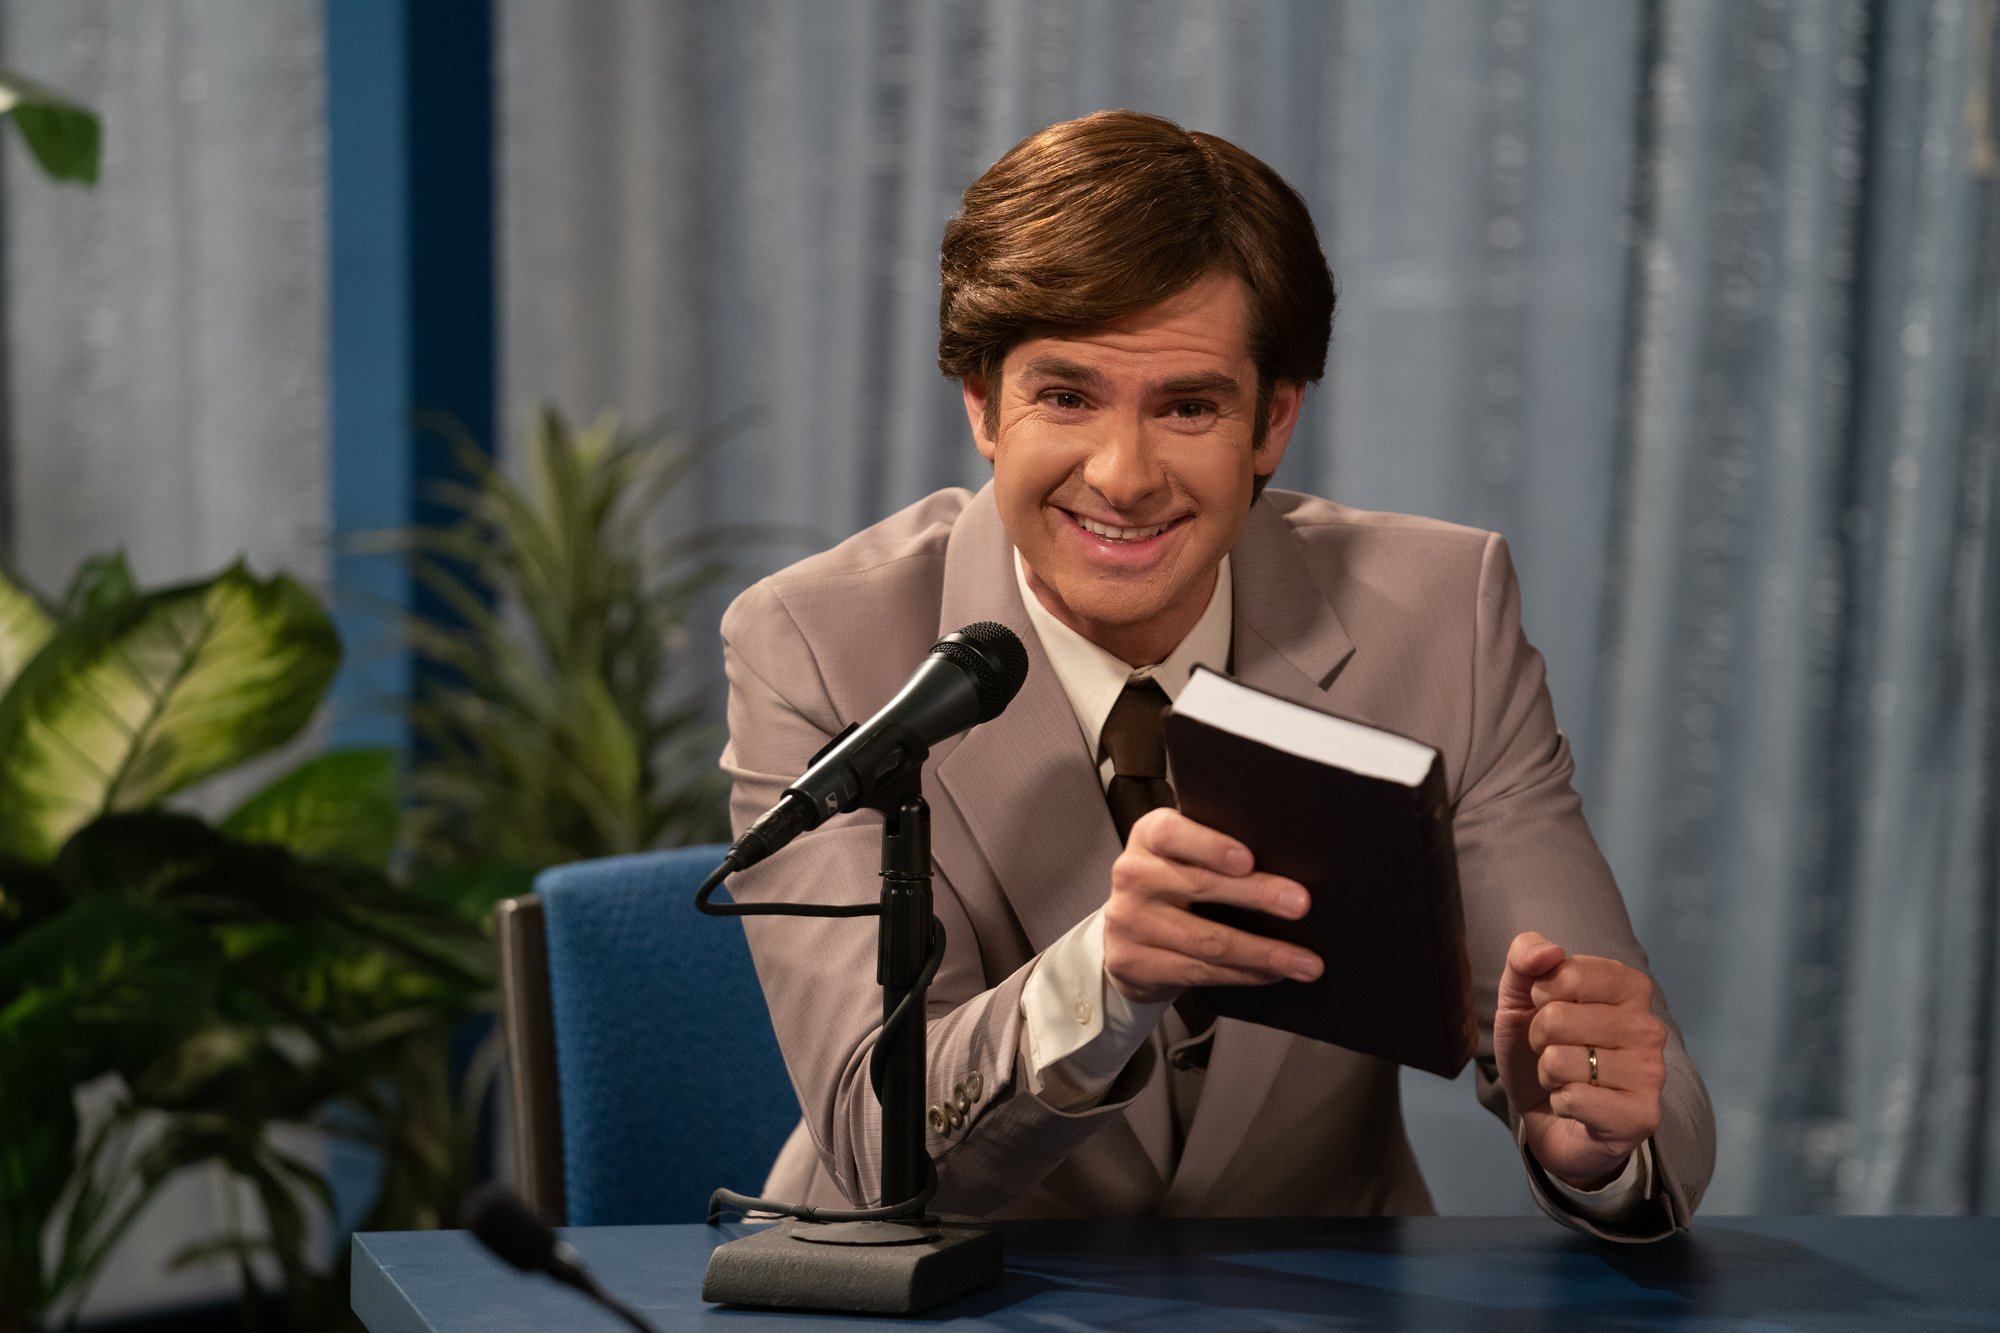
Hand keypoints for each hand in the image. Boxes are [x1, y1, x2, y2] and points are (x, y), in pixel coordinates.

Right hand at [1101, 808, 1321, 1005]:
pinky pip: (1199, 972)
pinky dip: (1244, 974)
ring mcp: (1129, 922)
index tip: (1248, 860)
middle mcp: (1133, 875)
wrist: (1126, 930)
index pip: (1172, 834)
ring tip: (1304, 961)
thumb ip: (1217, 849)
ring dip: (1264, 952)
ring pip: (1207, 940)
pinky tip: (1272, 973)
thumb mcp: (1182, 854)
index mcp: (1148, 837)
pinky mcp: (1134, 963)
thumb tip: (1288, 860)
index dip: (1210, 846)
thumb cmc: (1172, 882)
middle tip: (1301, 905)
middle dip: (1258, 896)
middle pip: (1200, 887)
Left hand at [1493, 931, 1665, 1190]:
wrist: (1553, 1116)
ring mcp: (1650, 1073)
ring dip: (1548, 1074)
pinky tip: (1578, 1106)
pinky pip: (1571, 1099)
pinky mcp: (1641, 1117)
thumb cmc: (1545, 1047)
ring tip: (1569, 1078)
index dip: (1540, 996)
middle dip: (1539, 1038)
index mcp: (1630, 986)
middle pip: (1556, 1017)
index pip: (1566, 972)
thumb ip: (1525, 959)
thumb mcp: (1520, 996)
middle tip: (1557, 1051)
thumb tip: (1551, 951)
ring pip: (1558, 1061)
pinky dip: (1560, 1103)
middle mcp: (1649, 1026)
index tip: (1551, 1011)